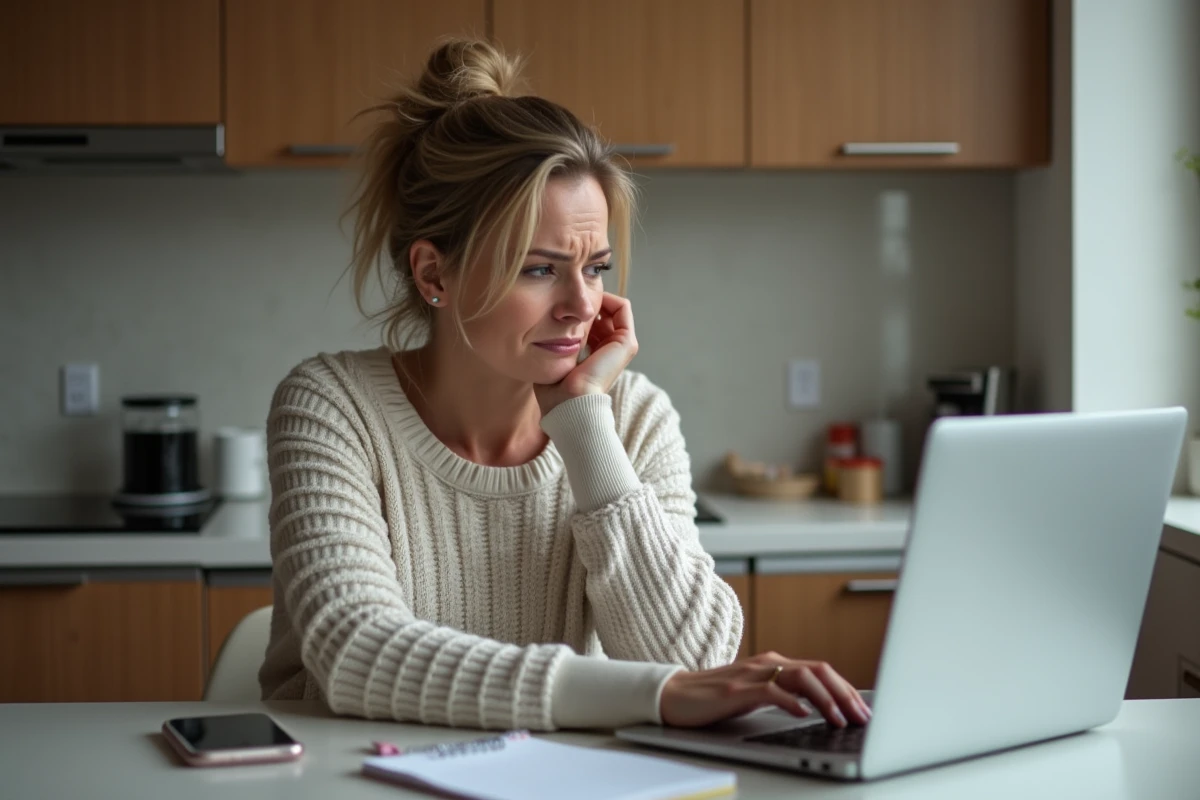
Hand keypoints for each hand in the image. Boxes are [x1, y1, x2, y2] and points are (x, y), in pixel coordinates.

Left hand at [534, 292, 637, 414]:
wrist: (569, 402)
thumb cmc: (555, 387)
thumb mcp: (552, 358)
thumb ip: (554, 342)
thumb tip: (549, 322)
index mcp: (597, 354)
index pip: (593, 322)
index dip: (577, 310)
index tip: (558, 308)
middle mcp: (612, 349)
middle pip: (603, 313)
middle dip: (586, 302)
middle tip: (566, 302)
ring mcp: (622, 345)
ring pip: (612, 307)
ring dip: (595, 298)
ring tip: (575, 301)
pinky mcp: (626, 342)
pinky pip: (622, 306)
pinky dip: (606, 298)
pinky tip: (585, 303)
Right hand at [659, 652, 871, 728]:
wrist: (675, 696)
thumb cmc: (715, 698)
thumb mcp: (756, 694)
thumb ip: (782, 694)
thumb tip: (817, 709)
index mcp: (774, 663)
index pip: (820, 669)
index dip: (846, 688)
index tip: (863, 709)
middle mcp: (766, 663)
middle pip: (817, 670)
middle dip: (844, 693)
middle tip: (861, 717)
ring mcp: (751, 675)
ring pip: (799, 677)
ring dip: (825, 699)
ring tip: (839, 718)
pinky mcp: (736, 690)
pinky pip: (770, 691)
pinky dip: (790, 702)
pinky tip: (802, 714)